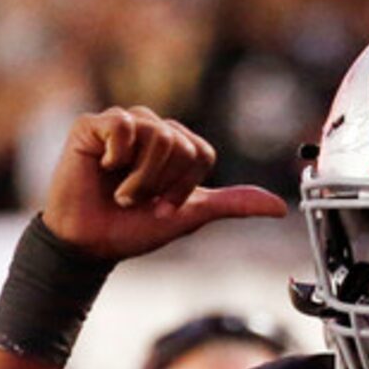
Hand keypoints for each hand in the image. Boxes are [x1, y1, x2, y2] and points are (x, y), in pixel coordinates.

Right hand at [40, 107, 285, 261]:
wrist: (88, 244)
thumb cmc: (132, 230)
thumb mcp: (189, 216)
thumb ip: (232, 205)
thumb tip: (280, 207)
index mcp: (175, 146)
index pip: (200, 154)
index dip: (183, 186)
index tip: (162, 206)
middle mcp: (151, 129)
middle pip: (179, 145)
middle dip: (160, 183)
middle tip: (137, 200)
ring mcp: (122, 124)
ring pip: (155, 135)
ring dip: (139, 178)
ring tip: (120, 191)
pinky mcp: (93, 125)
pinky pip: (123, 126)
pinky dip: (117, 157)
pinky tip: (103, 168)